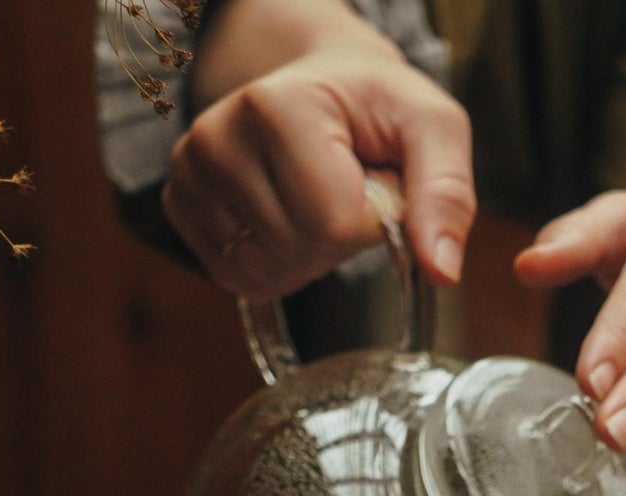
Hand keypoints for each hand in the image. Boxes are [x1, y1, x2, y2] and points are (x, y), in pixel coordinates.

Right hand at [162, 0, 473, 299]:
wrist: (324, 86)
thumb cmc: (379, 109)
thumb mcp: (432, 130)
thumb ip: (445, 196)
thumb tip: (442, 271)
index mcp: (275, 107)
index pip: (331, 224)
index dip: (370, 223)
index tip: (373, 182)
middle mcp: (215, 137)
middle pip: (295, 253)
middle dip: (338, 241)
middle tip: (345, 190)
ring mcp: (189, 172)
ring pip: (262, 273)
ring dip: (306, 258)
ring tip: (315, 201)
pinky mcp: (179, 203)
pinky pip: (233, 278)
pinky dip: (273, 267)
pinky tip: (285, 219)